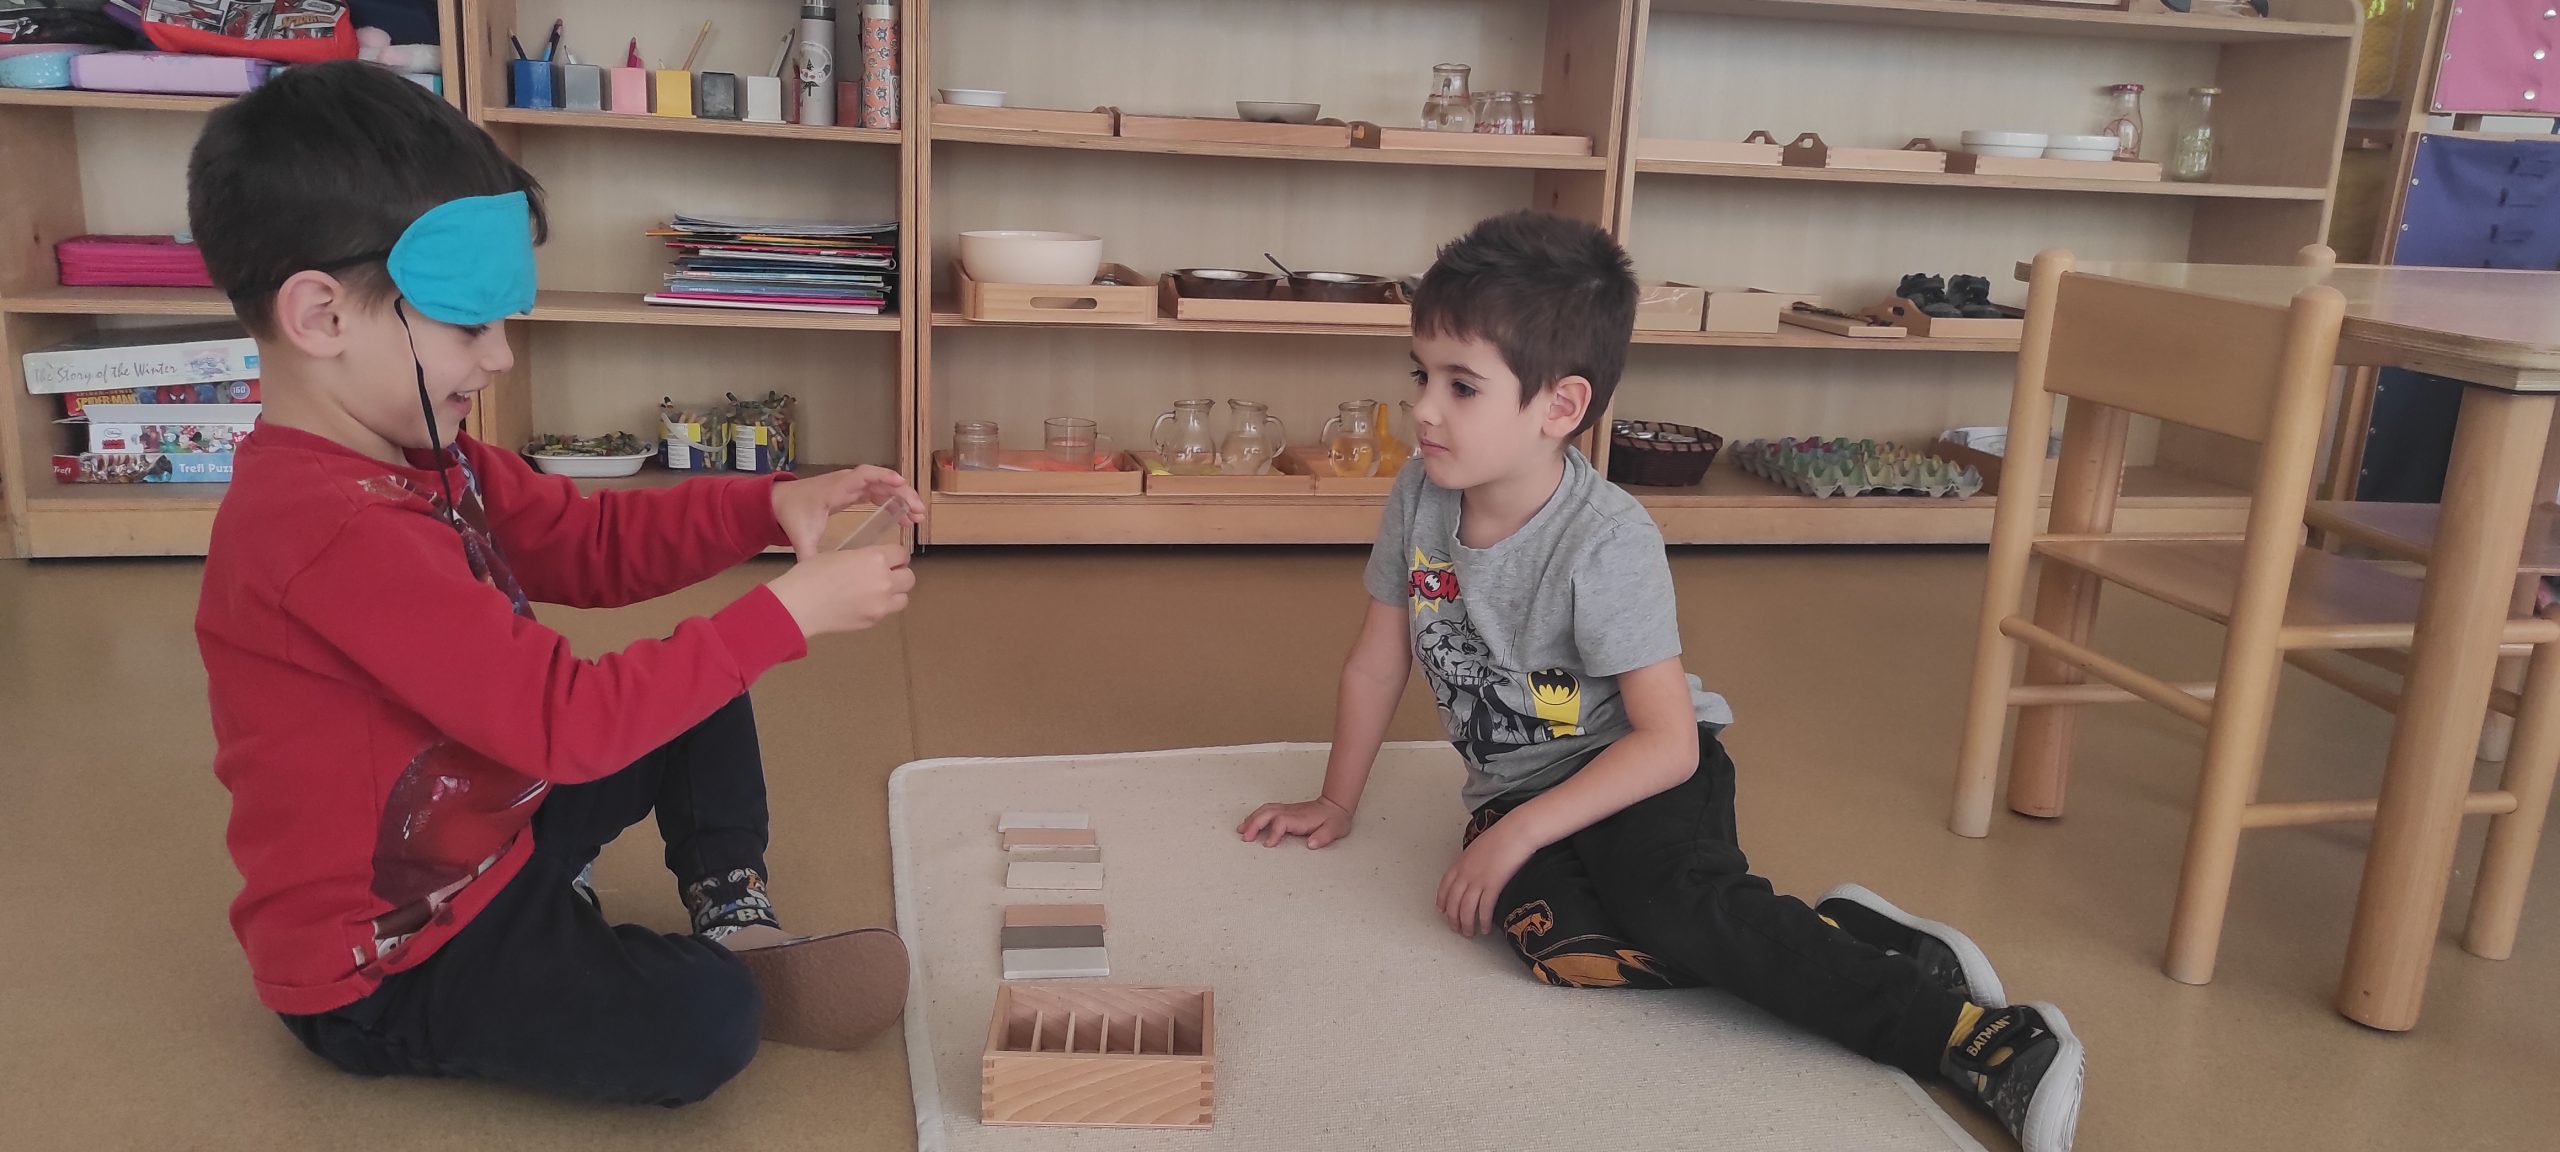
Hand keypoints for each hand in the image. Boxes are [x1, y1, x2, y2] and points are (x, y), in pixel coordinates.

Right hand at [764, 544, 913, 637]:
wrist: (799, 604)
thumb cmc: (812, 574)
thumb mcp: (840, 555)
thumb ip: (863, 558)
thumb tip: (871, 563)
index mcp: (875, 558)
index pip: (902, 554)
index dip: (896, 556)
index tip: (890, 559)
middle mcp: (884, 581)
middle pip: (909, 578)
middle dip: (899, 574)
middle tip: (886, 574)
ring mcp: (881, 604)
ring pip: (903, 598)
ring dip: (895, 593)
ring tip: (877, 592)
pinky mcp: (873, 620)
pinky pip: (886, 612)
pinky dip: (880, 607)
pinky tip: (863, 603)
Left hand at [772, 466, 924, 558]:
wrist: (780, 501)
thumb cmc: (792, 514)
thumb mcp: (800, 536)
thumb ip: (807, 555)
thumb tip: (813, 578)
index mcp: (836, 489)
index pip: (863, 476)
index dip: (883, 477)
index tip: (901, 484)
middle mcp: (847, 483)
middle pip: (881, 481)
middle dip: (902, 493)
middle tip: (919, 511)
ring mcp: (852, 486)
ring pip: (883, 487)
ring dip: (902, 498)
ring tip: (917, 517)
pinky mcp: (854, 492)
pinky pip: (879, 493)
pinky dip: (893, 502)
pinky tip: (904, 517)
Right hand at [1236, 797, 1353, 848]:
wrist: (1335, 805)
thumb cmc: (1334, 819)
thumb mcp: (1335, 829)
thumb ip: (1324, 837)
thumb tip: (1312, 844)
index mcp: (1300, 818)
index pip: (1282, 822)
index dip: (1274, 832)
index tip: (1269, 844)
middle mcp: (1291, 812)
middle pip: (1267, 813)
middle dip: (1254, 824)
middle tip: (1245, 838)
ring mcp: (1287, 809)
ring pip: (1264, 810)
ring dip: (1252, 819)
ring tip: (1241, 830)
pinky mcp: (1285, 810)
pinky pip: (1266, 810)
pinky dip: (1255, 816)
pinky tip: (1249, 823)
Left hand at [1438, 825, 1533, 937]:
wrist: (1516, 832)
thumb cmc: (1502, 835)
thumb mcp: (1479, 846)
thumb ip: (1472, 860)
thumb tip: (1473, 868)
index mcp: (1461, 862)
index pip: (1445, 885)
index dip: (1442, 900)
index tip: (1441, 910)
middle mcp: (1466, 873)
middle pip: (1453, 901)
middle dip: (1452, 918)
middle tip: (1455, 928)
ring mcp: (1478, 879)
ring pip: (1466, 908)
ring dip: (1465, 923)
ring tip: (1468, 933)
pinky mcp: (1493, 885)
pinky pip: (1484, 908)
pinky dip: (1483, 920)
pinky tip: (1484, 928)